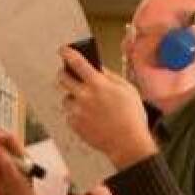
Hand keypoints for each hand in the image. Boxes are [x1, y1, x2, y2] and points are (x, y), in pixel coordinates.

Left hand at [58, 46, 157, 168]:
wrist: (128, 143)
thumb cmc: (131, 116)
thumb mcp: (127, 89)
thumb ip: (110, 76)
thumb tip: (98, 69)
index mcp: (98, 84)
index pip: (77, 62)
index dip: (67, 53)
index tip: (63, 50)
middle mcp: (84, 96)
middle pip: (62, 78)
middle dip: (64, 74)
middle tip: (68, 75)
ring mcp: (77, 112)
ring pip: (66, 99)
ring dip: (73, 98)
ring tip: (88, 105)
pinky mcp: (75, 125)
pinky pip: (70, 115)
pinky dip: (77, 114)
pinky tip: (91, 118)